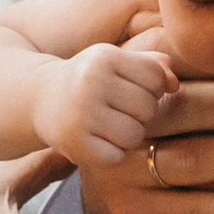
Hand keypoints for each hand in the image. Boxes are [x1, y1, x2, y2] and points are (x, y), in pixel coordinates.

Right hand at [35, 40, 178, 167]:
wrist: (38, 98)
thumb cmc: (88, 80)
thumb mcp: (115, 63)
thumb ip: (150, 66)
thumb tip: (175, 85)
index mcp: (105, 56)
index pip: (155, 77)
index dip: (151, 89)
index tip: (131, 92)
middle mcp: (90, 81)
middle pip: (147, 108)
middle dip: (139, 115)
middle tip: (117, 112)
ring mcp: (80, 113)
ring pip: (134, 135)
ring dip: (127, 137)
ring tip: (108, 128)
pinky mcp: (73, 143)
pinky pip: (115, 157)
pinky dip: (110, 154)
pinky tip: (96, 142)